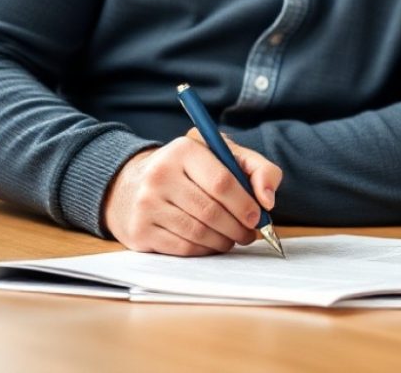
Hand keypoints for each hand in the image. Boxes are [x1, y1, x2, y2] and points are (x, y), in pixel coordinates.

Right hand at [101, 130, 281, 255]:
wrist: (132, 184)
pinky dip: (205, 250)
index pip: (222, 182)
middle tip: (249, 233)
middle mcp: (160, 174)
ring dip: (224, 241)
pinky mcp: (140, 231)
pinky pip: (183, 248)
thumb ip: (257, 168)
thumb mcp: (223, 155)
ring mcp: (146, 204)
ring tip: (233, 238)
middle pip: (211, 211)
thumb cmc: (189, 169)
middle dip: (238, 227)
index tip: (257, 216)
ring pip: (198, 232)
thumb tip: (268, 199)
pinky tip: (211, 243)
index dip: (244, 204)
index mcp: (183, 150)